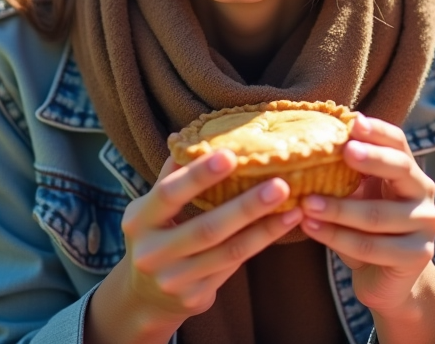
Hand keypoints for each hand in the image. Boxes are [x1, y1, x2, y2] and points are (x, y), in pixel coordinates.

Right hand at [87, 150, 302, 343]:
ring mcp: (174, 279)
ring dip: (264, 229)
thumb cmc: (156, 237)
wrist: (145, 298)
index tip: (230, 155)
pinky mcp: (194, 298)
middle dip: (246, 206)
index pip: (170, 193)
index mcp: (140, 220)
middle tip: (280, 184)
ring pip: (228, 252)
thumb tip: (192, 135)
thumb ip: (172, 176)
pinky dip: (259, 245)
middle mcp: (153, 252)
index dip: (198, 175)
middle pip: (207, 228)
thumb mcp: (152, 208)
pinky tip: (282, 228)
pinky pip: (233, 266)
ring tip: (295, 208)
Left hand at [298, 114, 434, 314]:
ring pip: (378, 215)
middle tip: (345, 151)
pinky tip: (312, 229)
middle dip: (371, 159)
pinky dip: (337, 238)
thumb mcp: (355, 195)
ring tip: (306, 203)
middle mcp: (423, 192)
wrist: (383, 276)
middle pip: (401, 169)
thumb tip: (310, 145)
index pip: (398, 143)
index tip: (354, 122)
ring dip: (338, 209)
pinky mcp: (418, 255)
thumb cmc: (363, 228)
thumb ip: (345, 173)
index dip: (378, 131)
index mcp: (407, 170)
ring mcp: (426, 224)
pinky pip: (373, 246)